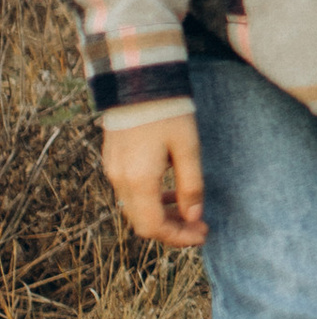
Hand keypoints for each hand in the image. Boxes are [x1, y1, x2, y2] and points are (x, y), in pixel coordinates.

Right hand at [101, 108, 205, 248]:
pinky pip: (129, 193)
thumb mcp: (188, 149)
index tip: (202, 233)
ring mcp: (113, 170)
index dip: (179, 237)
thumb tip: (194, 216)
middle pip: (142, 223)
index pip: (154, 227)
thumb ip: (191, 186)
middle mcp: (120, 180)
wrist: (138, 80)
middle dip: (172, 230)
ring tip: (188, 210)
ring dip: (161, 215)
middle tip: (199, 226)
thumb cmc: (168, 112)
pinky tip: (170, 192)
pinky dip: (150, 200)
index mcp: (139, 180)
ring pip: (135, 209)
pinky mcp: (112, 161)